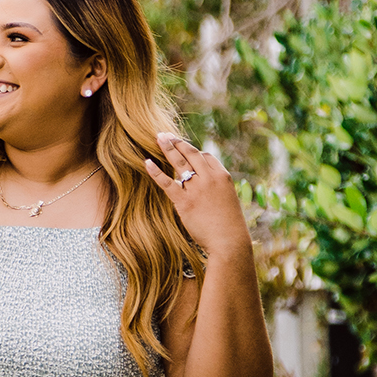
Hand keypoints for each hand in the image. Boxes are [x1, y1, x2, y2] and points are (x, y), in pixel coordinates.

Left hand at [142, 134, 251, 260]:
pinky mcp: (184, 202)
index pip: (206, 157)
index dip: (194, 153)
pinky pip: (167, 183)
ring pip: (179, 163)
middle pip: (191, 154)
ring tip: (158, 137)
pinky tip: (147, 162)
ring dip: (168, 148)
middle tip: (166, 134)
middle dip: (178, 142)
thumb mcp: (228, 200)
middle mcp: (209, 178)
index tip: (184, 150)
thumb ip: (216, 189)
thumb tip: (206, 186)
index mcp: (222, 176)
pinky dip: (156, 171)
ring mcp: (196, 189)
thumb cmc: (230, 225)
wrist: (229, 241)